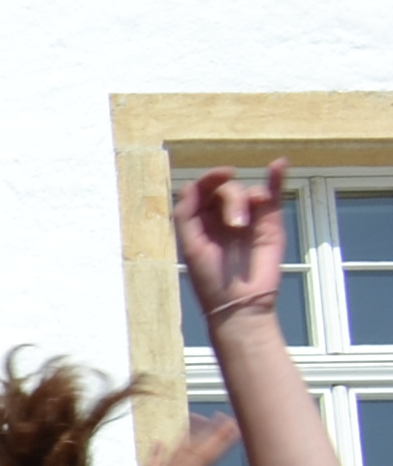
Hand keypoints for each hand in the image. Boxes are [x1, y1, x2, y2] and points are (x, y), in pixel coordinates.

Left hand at [131, 410, 248, 465]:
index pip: (205, 456)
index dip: (219, 440)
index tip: (232, 425)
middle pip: (191, 448)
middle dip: (208, 432)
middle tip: (222, 416)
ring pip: (174, 452)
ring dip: (187, 435)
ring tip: (197, 417)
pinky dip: (157, 453)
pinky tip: (159, 442)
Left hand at [174, 160, 289, 323]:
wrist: (240, 301)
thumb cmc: (210, 279)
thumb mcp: (191, 246)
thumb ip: (186, 215)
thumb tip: (191, 185)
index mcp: (200, 221)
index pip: (203, 190)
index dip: (210, 178)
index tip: (223, 175)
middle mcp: (223, 216)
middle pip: (226, 189)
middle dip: (230, 199)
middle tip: (235, 225)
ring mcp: (248, 217)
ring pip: (248, 191)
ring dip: (245, 200)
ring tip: (244, 225)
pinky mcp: (270, 223)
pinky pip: (273, 195)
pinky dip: (277, 178)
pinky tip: (280, 164)